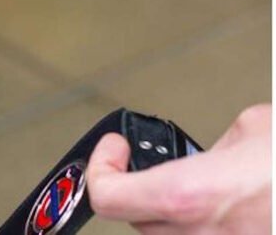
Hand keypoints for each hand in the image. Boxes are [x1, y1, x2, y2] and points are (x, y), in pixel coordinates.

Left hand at [88, 104, 271, 233]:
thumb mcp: (254, 129)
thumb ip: (213, 145)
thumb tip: (207, 153)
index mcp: (190, 194)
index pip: (108, 197)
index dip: (100, 169)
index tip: (114, 147)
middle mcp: (201, 234)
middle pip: (134, 218)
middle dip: (133, 187)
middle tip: (142, 162)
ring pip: (165, 234)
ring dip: (163, 209)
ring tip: (181, 182)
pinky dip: (195, 223)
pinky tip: (213, 205)